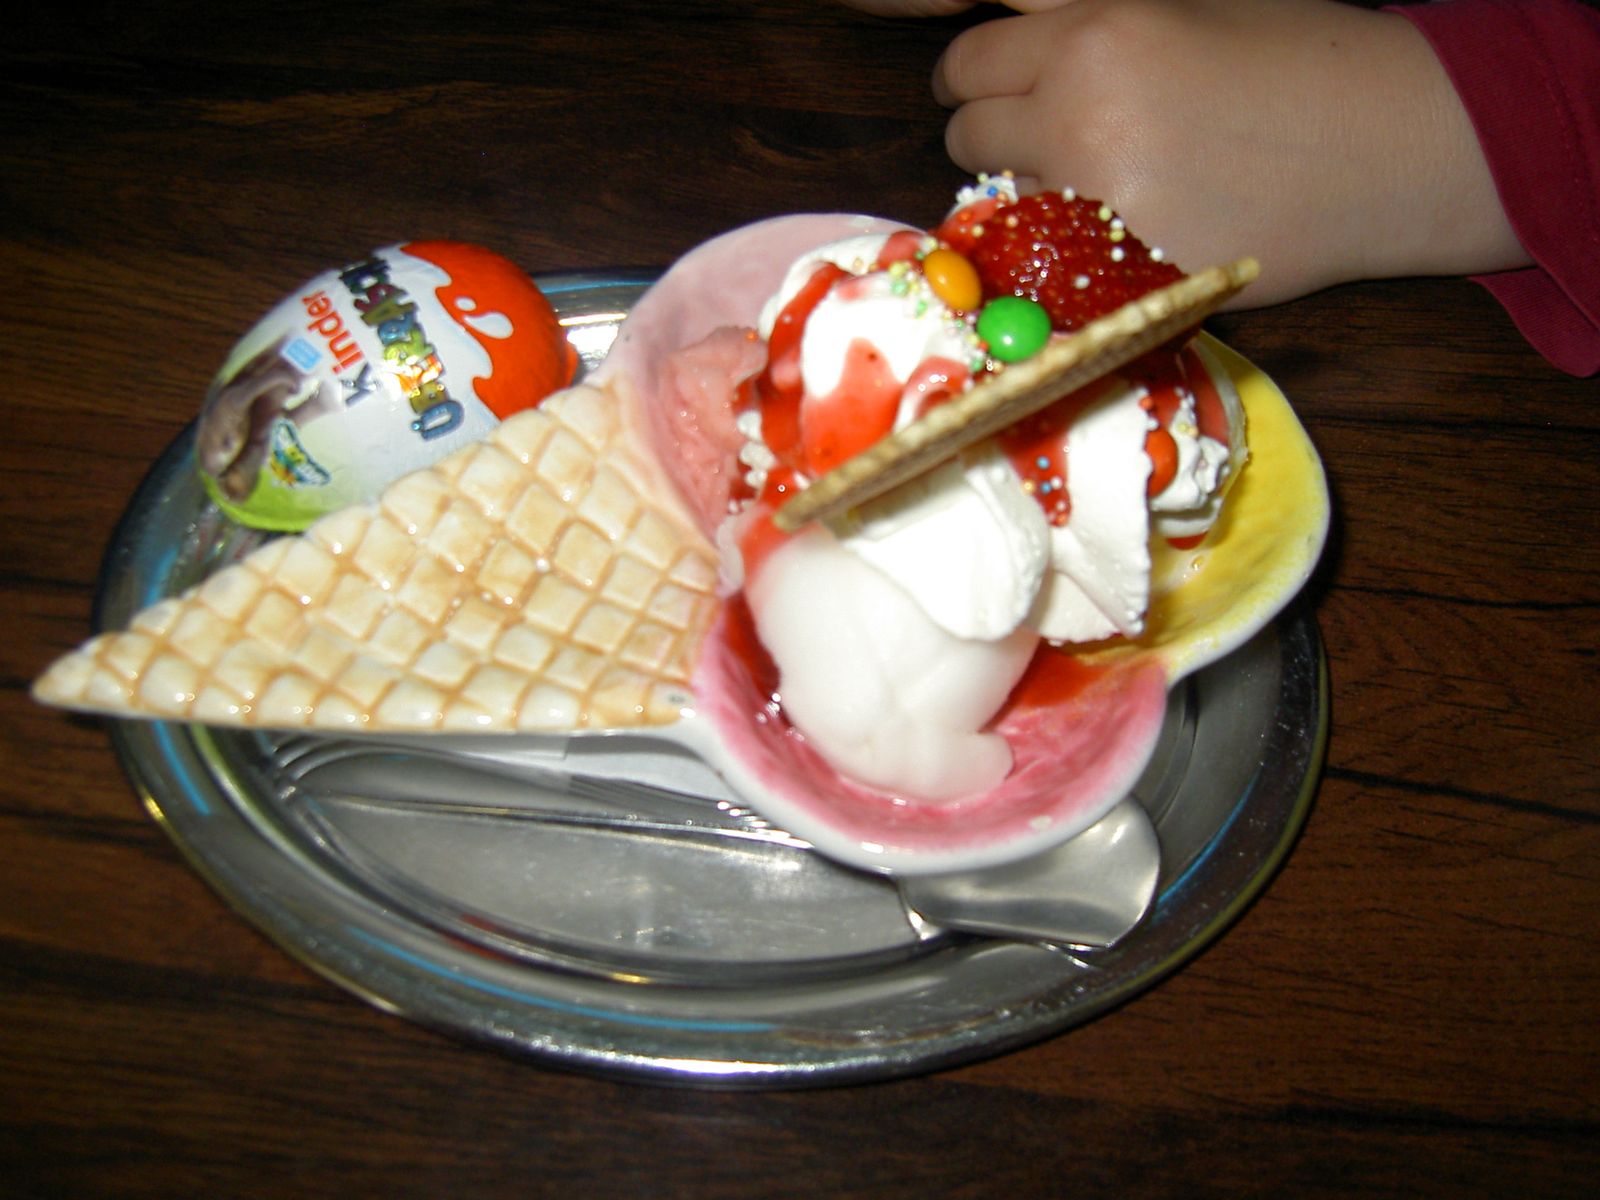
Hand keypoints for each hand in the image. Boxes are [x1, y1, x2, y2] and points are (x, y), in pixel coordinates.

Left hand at [930, 0, 1526, 304]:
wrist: (1397, 142)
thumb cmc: (1303, 57)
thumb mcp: (1180, 8)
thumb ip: (1082, 32)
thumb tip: (1013, 55)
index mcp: (1090, 38)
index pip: (967, 69)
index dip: (975, 81)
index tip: (990, 92)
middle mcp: (1078, 122)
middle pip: (970, 141)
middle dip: (999, 139)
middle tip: (1052, 141)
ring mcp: (1100, 210)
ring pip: (1010, 211)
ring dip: (1036, 201)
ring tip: (1112, 185)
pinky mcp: (1131, 278)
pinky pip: (1057, 271)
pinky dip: (1075, 256)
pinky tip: (1138, 228)